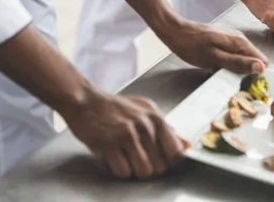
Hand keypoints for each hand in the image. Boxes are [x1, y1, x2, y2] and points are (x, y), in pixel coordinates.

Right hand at [62, 92, 187, 178]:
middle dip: (150, 167)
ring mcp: (127, 134)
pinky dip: (119, 170)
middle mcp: (145, 125)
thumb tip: (187, 146)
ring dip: (135, 171)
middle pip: (160, 165)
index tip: (160, 160)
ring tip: (127, 159)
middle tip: (138, 158)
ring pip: (144, 171)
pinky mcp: (109, 143)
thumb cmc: (116, 108)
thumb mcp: (145, 112)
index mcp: (156, 117)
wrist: (86, 101)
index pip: (176, 151)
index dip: (169, 161)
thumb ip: (166, 130)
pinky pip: (123, 171)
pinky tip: (115, 157)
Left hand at [166, 21, 268, 73]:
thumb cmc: (192, 46)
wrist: (175, 31)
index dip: (257, 75)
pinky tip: (214, 68)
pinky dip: (227, 65)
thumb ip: (239, 63)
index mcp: (241, 43)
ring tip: (219, 74)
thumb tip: (262, 68)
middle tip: (229, 80)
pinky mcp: (224, 43)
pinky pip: (233, 57)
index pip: (263, 61)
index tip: (246, 84)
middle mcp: (240, 40)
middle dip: (246, 73)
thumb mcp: (215, 59)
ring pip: (242, 60)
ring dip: (234, 70)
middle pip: (253, 61)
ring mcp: (232, 41)